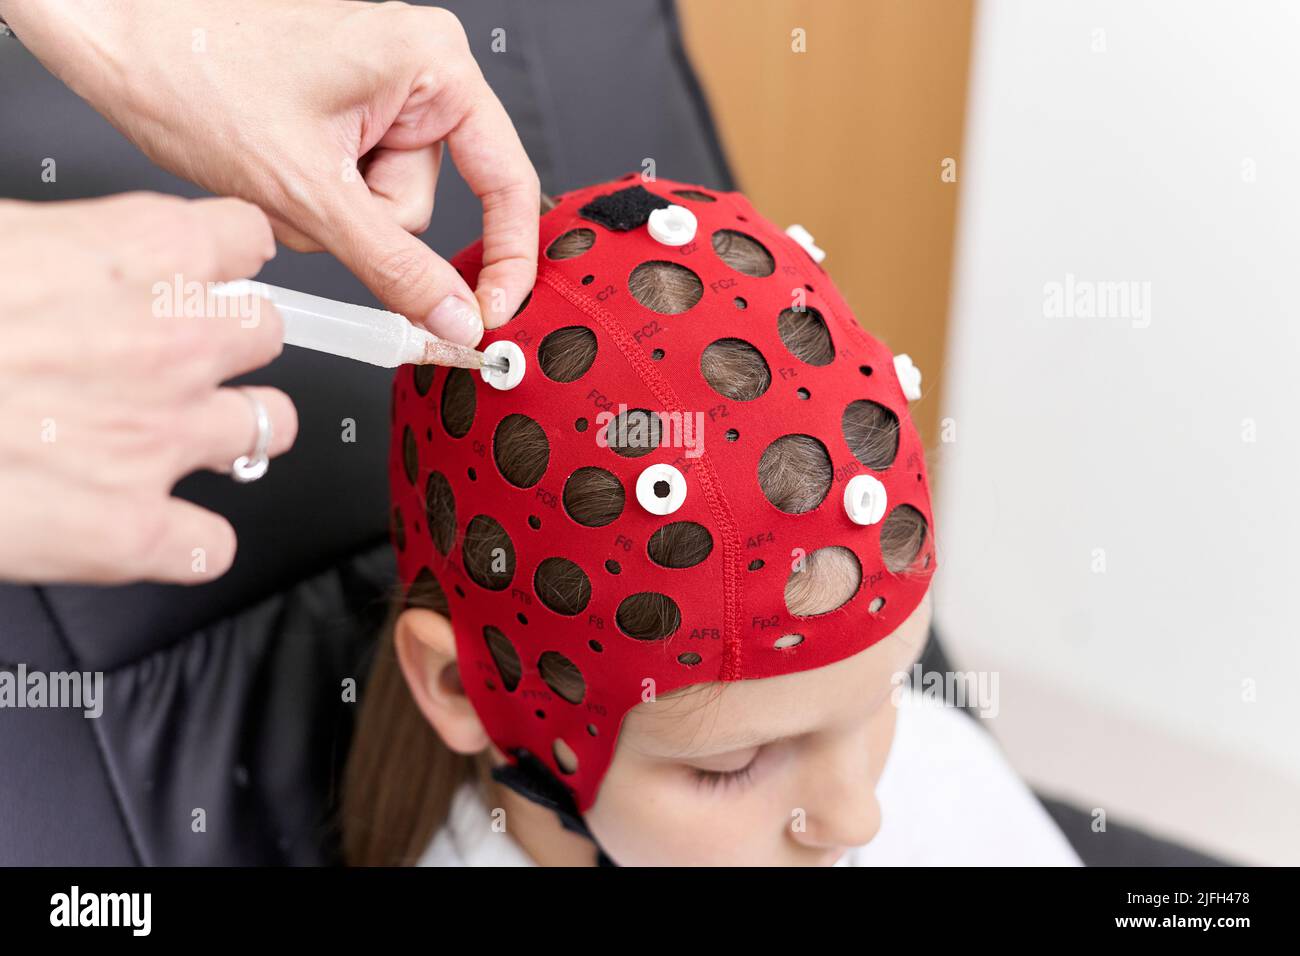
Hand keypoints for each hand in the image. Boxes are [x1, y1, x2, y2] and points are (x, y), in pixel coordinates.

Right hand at [0, 193, 294, 583]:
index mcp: (136, 254)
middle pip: (263, 333)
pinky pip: (210, 545)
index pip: (241, 239)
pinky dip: (185, 543)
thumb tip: (63, 264)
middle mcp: (172, 343)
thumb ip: (56, 251)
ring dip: (229, 433)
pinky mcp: (130, 531)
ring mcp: (161, 440)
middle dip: (227, 344)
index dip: (222, 257)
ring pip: (266, 429)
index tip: (208, 269)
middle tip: (176, 358)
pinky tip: (150, 530)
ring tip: (172, 438)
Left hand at [1, 0, 539, 345]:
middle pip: (425, 204)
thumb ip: (396, 267)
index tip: (489, 314)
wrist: (118, 36)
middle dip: (363, 224)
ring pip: (382, 208)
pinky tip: (272, 165)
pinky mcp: (345, 113)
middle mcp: (416, 72)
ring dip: (328, 215)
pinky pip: (352, 192)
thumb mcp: (311, 191)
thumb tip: (454, 317)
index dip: (504, 261)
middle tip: (308, 200)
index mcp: (433, 67)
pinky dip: (311, 199)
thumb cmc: (196, 69)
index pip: (507, 183)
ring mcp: (379, 93)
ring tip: (275, 171)